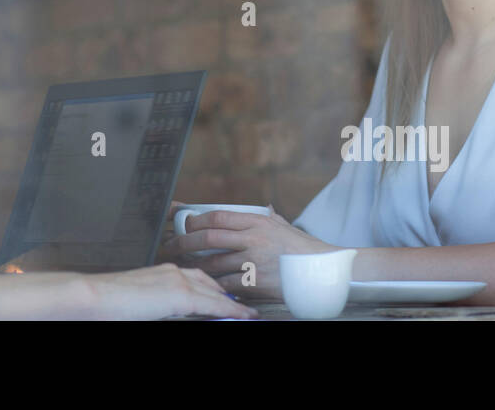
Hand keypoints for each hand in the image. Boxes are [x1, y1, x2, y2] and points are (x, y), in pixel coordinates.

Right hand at [81, 263, 259, 319]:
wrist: (94, 296)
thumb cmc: (109, 301)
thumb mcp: (140, 300)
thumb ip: (157, 302)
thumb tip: (162, 309)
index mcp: (162, 272)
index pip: (196, 278)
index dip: (213, 289)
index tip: (226, 297)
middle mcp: (173, 271)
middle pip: (209, 282)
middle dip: (226, 294)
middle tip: (242, 304)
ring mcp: (177, 281)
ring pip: (214, 292)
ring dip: (231, 302)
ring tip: (247, 312)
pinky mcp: (180, 295)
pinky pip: (213, 304)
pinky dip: (230, 310)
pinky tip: (242, 315)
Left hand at [159, 205, 343, 298]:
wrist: (322, 270)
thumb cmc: (301, 248)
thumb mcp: (282, 225)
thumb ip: (265, 217)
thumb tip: (255, 210)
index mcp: (256, 222)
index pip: (217, 216)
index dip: (196, 220)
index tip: (185, 225)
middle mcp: (253, 239)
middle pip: (208, 238)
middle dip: (184, 242)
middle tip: (172, 246)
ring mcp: (254, 262)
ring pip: (213, 263)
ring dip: (197, 266)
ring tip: (186, 266)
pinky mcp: (256, 283)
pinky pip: (227, 285)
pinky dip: (216, 285)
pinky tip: (209, 285)